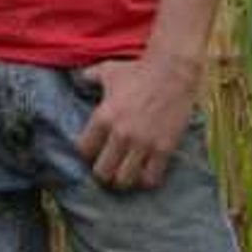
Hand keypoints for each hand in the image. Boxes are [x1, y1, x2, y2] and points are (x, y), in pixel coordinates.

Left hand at [75, 53, 199, 190]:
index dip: (87, 153)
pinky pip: (151, 178)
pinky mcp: (164, 149)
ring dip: (123, 180)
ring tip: (125, 173)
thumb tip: (79, 80)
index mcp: (103, 117)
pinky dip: (146, 179)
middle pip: (102, 172)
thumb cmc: (138, 70)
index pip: (84, 150)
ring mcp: (143, 144)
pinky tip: (145, 172)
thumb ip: (89, 78)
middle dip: (103, 173)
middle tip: (108, 167)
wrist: (173, 71)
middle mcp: (121, 134)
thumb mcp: (108, 71)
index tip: (93, 152)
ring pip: (125, 180)